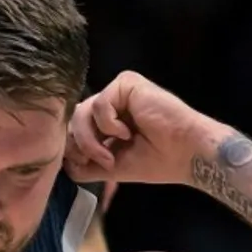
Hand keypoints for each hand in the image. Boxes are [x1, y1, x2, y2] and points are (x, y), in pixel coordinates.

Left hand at [64, 71, 218, 185]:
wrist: (186, 153)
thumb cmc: (158, 161)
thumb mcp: (114, 167)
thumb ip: (88, 165)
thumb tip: (65, 166)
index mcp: (108, 121)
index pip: (75, 128)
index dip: (73, 148)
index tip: (86, 165)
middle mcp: (111, 104)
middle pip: (74, 119)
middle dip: (80, 145)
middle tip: (100, 162)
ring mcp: (118, 92)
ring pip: (81, 112)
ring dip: (91, 140)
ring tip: (111, 154)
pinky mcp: (126, 83)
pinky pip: (99, 104)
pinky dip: (108, 125)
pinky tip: (126, 133)